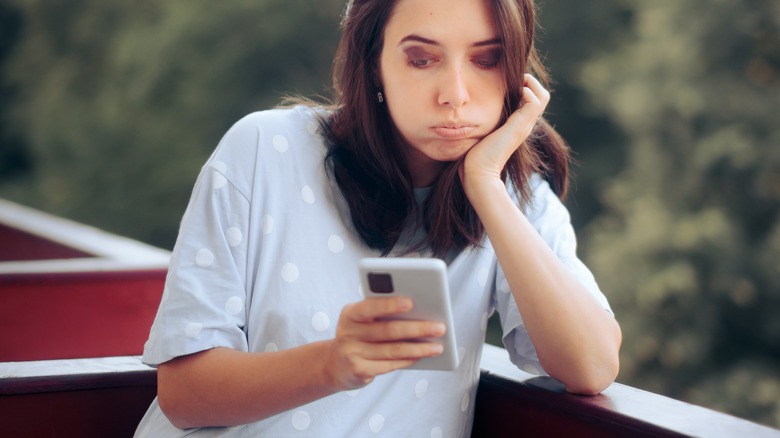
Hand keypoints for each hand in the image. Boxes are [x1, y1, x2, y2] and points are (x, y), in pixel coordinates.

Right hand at [326, 297, 445, 389]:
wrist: (335, 364)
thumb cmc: (359, 336)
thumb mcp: (363, 321)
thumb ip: (382, 315)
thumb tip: (419, 314)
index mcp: (350, 313)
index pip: (370, 306)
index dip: (390, 304)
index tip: (411, 302)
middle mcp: (348, 332)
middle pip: (388, 330)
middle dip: (417, 328)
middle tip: (440, 327)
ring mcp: (352, 353)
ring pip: (393, 350)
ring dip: (419, 348)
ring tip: (438, 346)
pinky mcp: (358, 370)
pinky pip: (389, 365)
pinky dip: (407, 360)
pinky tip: (421, 356)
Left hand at [460, 74, 549, 192]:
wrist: (478, 173)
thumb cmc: (474, 157)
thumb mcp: (480, 133)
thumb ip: (482, 122)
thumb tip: (469, 112)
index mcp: (516, 125)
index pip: (531, 100)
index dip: (523, 86)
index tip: (506, 82)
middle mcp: (524, 124)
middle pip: (542, 96)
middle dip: (530, 81)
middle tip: (513, 79)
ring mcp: (524, 125)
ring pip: (542, 96)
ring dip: (530, 83)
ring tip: (515, 83)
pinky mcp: (519, 126)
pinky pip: (535, 101)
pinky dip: (527, 91)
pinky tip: (513, 92)